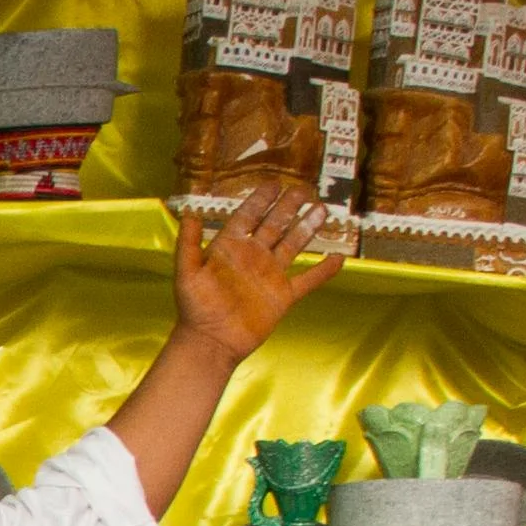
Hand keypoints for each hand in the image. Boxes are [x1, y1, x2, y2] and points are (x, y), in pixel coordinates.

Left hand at [173, 184, 348, 362]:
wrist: (211, 342)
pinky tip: (338, 258)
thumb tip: (189, 213)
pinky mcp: (283, 296)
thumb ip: (188, 243)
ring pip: (293, 245)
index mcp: (230, 247)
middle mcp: (253, 256)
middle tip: (303, 189)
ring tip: (321, 209)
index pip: (248, 216)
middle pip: (275, 225)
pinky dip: (323, 271)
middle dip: (288, 206)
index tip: (274, 184)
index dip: (261, 200)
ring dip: (307, 228)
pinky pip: (308, 280)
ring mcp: (270, 275)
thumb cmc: (195, 308)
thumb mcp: (187, 273)